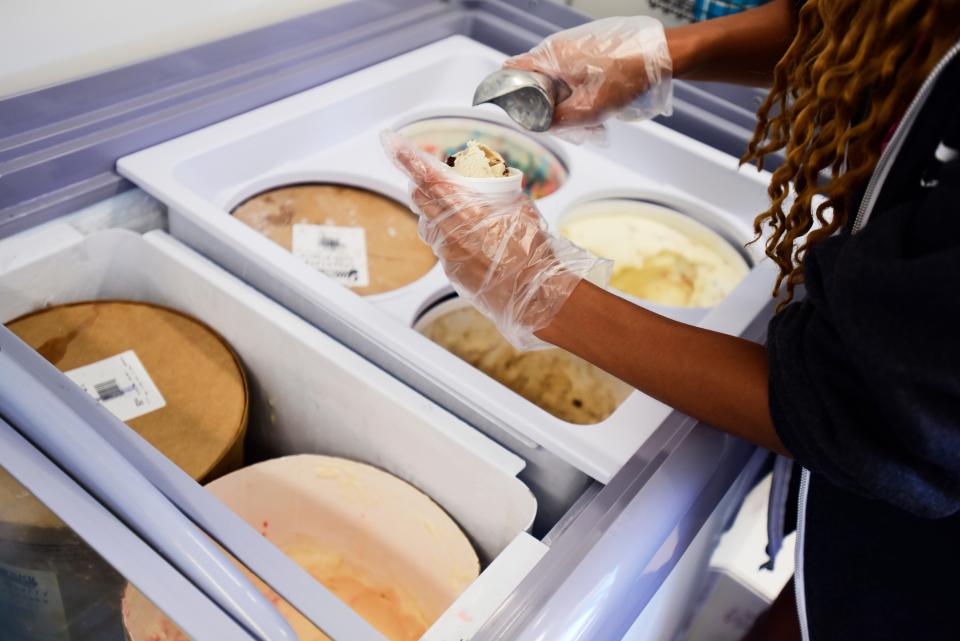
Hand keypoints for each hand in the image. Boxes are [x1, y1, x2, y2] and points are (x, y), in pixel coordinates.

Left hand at [381, 131, 610, 349]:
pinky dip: (454, 241)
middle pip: (421, 201)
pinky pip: (444, 249)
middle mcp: (449, 233)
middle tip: (436, 180)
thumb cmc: (532, 252)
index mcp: (466, 212)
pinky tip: (477, 245)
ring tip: (465, 214)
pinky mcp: (451, 273)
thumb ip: (498, 194)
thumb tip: (491, 188)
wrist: (534, 294)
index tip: (390, 142)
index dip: (406, 158)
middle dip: (424, 187)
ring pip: (431, 227)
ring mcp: (447, 255)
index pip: (427, 179)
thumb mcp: (521, 209)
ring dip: (441, 216)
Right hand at [504, 16, 672, 143]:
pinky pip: (571, 76)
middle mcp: (557, 48)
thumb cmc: (627, 76)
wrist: (660, 57)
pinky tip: (595, 106)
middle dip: (544, 105)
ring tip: (588, 117)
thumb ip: (558, 119)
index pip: (512, 71)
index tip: (514, 109)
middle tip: (563, 123)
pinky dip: (578, 92)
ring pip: (556, 80)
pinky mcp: (587, 52)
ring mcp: (573, 48)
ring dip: (565, 101)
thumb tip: (540, 125)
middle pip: (535, 80)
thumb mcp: (589, 109)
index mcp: (551, 56)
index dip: (509, 92)